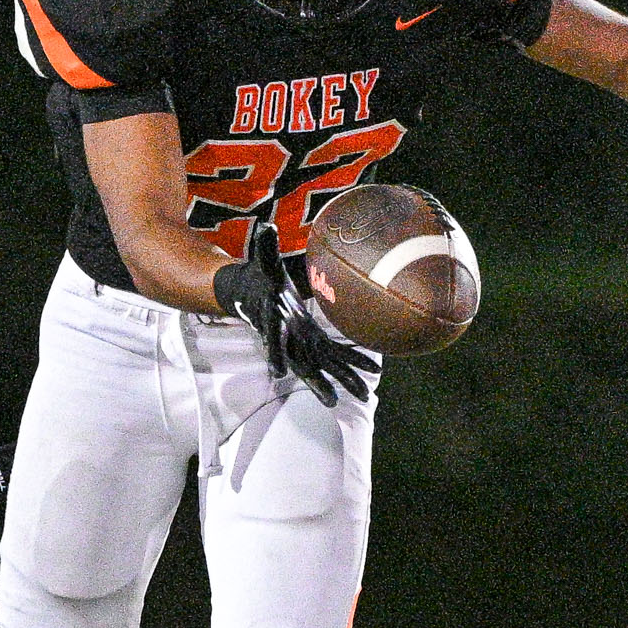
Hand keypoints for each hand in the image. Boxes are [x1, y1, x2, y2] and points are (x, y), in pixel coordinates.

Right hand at [211, 223, 378, 406]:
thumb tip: (266, 226)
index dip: (275, 354)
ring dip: (343, 379)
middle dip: (318, 382)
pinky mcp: (314, 341)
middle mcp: (289, 338)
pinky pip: (335, 355)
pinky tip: (373, 372)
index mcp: (274, 321)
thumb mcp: (262, 262)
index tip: (279, 373)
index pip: (273, 339)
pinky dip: (352, 363)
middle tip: (332, 401)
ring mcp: (303, 342)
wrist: (254, 294)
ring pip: (324, 366)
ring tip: (363, 395)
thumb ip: (265, 248)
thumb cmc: (259, 277)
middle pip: (303, 364)